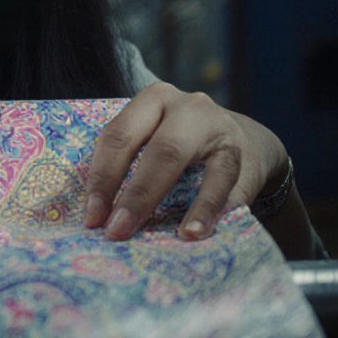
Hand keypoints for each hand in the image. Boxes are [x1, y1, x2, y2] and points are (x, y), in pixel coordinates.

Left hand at [83, 82, 288, 240]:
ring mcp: (221, 130)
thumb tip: (99, 217)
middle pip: (161, 150)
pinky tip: (198, 233)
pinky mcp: (245, 156)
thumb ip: (129, 163)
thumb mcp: (154, 136)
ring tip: (178, 237)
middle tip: (118, 231)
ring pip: (202, 167)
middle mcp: (188, 108)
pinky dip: (213, 211)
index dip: (103, 179)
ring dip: (191, 207)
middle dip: (137, 195)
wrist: (243, 141)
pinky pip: (229, 186)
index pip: (119, 136)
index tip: (92, 219)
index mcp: (153, 101)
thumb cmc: (181, 143)